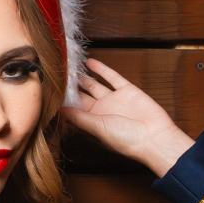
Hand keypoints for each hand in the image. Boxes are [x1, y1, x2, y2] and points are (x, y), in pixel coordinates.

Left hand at [59, 57, 194, 177]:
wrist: (154, 136)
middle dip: (70, 86)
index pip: (73, 110)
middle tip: (56, 74)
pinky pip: (111, 77)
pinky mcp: (127, 90)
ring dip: (83, 77)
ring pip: (94, 85)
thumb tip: (59, 110)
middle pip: (81, 95)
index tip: (49, 92)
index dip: (62, 102)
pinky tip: (89, 62)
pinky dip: (101, 69)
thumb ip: (78, 117)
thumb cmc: (125, 139)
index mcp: (92, 123)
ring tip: (69, 66)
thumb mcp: (96, 128)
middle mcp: (101, 111)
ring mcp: (113, 100)